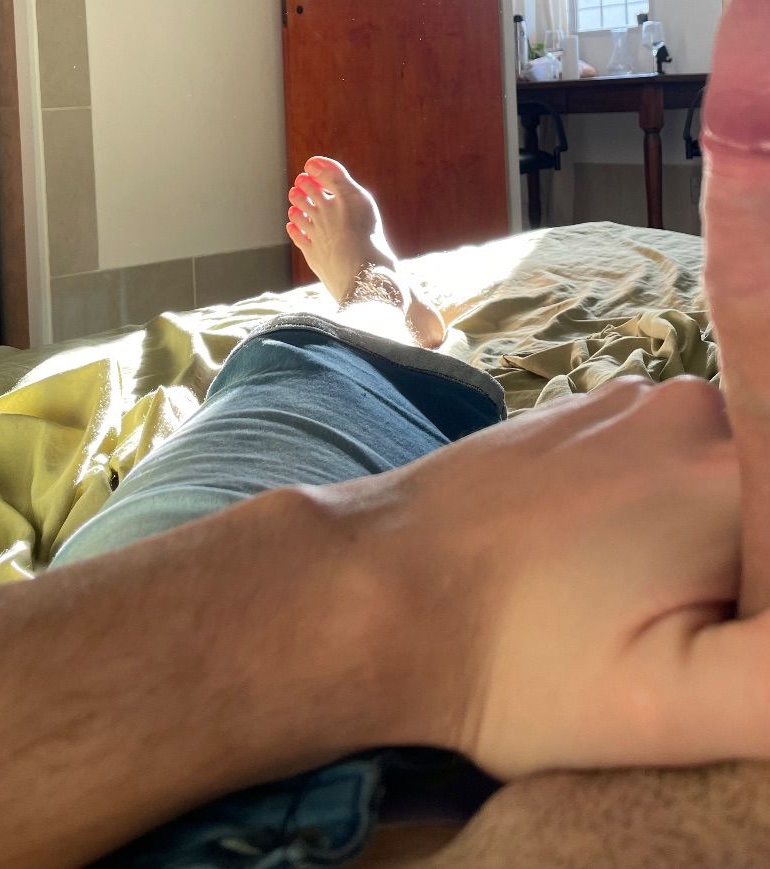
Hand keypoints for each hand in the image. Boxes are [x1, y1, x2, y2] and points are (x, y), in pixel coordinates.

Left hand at [324, 370, 765, 779]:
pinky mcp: (588, 414)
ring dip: (706, 551)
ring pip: (725, 485)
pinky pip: (668, 464)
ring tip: (627, 612)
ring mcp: (632, 399)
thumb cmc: (516, 660)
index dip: (763, 605)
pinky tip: (599, 573)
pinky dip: (661, 519)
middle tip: (667, 638)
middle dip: (748, 579)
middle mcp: (695, 406)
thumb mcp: (675, 703)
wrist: (372, 591)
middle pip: (769, 505)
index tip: (718, 641)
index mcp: (735, 466)